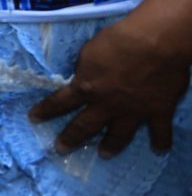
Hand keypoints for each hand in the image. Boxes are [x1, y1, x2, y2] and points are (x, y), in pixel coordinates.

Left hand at [30, 7, 191, 157]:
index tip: (34, 119)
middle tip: (60, 149)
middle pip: (85, 126)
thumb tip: (84, 76)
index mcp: (87, 87)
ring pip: (119, 135)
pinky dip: (162, 142)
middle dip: (71, 139)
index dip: (46, 111)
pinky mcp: (158, 112)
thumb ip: (85, 68)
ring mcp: (133, 111)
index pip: (60, 102)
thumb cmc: (118, 40)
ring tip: (104, 154)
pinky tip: (160, 150)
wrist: (154, 44)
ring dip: (111, 146)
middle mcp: (107, 105)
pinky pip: (161, 132)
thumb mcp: (89, 51)